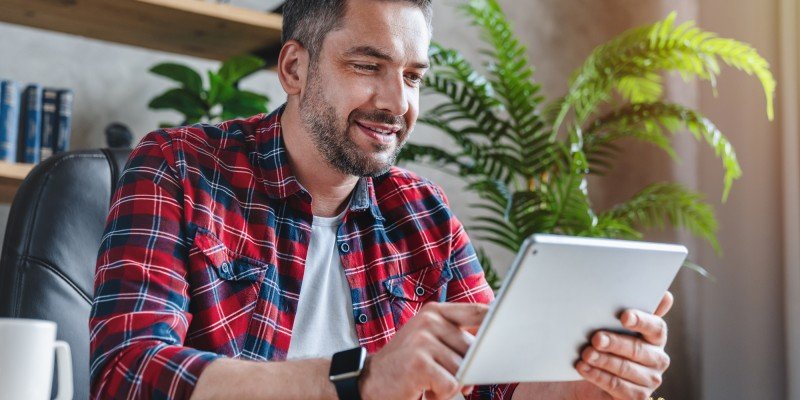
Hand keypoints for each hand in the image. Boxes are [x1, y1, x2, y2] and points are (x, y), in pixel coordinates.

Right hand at [358, 302, 485, 399]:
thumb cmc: (405, 364)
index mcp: (434, 312)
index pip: (477, 312)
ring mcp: (423, 340)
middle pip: (473, 350)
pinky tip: (423, 390)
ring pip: (463, 370)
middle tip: (441, 376)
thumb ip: (455, 336)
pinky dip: (440, 396)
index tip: (511, 329)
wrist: (368, 382)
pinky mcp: (419, 362)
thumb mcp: (428, 340)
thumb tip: (493, 343)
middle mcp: (428, 321)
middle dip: (465, 370)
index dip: (497, 323)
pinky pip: (451, 385)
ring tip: (428, 382)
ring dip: (450, 385)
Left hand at [572, 291, 673, 399]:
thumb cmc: (604, 343)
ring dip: (603, 361)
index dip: (641, 321)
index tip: (623, 316)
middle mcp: (657, 358)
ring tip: (585, 354)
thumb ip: (632, 309)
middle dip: (614, 342)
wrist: (589, 373)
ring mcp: (649, 380)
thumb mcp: (613, 324)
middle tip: (595, 338)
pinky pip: (617, 387)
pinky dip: (598, 376)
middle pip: (637, 349)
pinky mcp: (637, 397)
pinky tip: (583, 368)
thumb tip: (664, 294)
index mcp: (656, 337)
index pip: (656, 327)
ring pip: (625, 368)